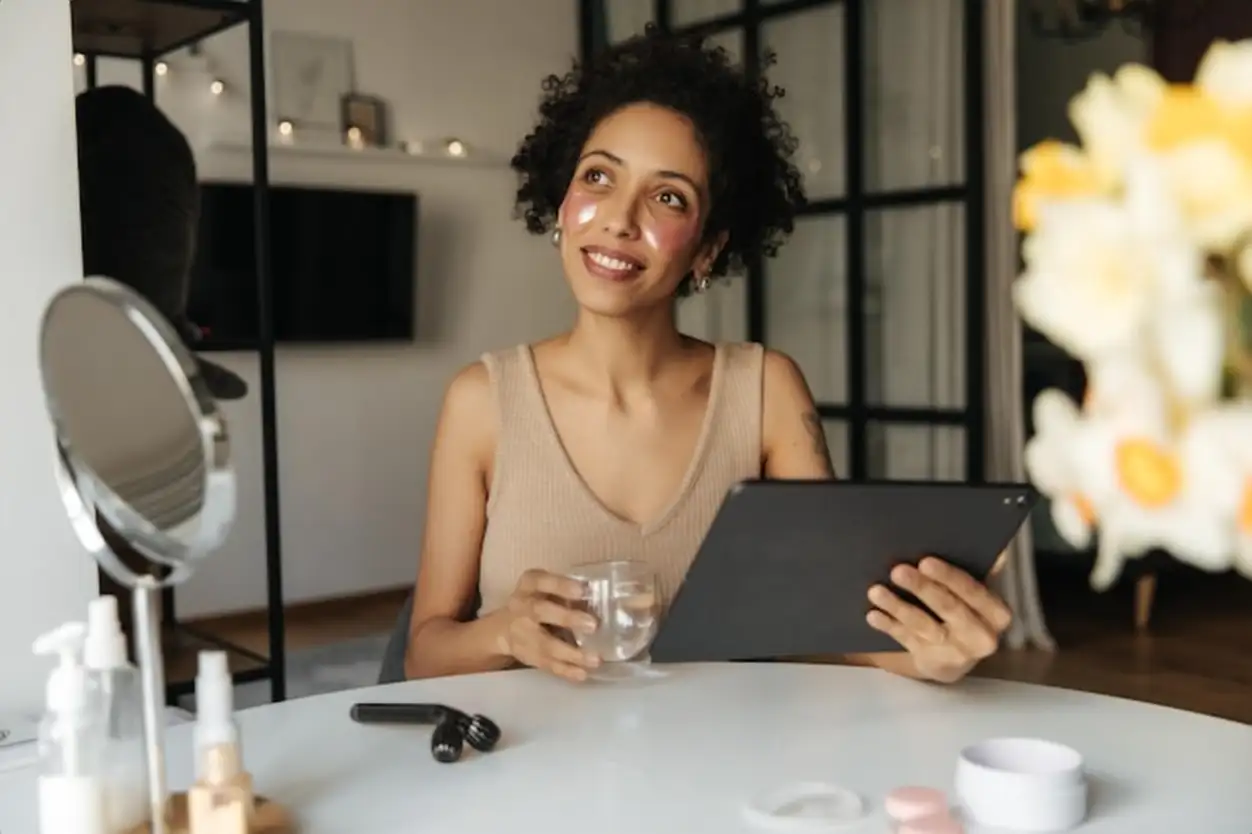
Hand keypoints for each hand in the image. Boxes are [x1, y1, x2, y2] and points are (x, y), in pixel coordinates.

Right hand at [493, 569, 600, 682]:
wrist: (505, 628)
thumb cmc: (537, 601)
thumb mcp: (546, 589)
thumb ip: (567, 593)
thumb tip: (602, 602)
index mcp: (529, 585)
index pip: (541, 581)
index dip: (560, 585)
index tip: (582, 590)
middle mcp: (522, 607)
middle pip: (541, 611)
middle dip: (567, 618)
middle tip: (593, 625)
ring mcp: (523, 634)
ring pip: (545, 644)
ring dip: (571, 653)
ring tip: (595, 659)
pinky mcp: (528, 655)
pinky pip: (547, 664)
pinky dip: (565, 670)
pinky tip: (582, 674)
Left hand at [866, 557, 1011, 683]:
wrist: (959, 655)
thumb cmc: (967, 609)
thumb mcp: (978, 595)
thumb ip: (981, 571)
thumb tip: (990, 546)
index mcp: (996, 614)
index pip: (973, 592)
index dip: (948, 576)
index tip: (925, 561)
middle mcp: (981, 637)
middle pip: (948, 607)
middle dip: (921, 588)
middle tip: (897, 570)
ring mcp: (956, 653)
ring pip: (923, 625)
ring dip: (898, 606)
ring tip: (876, 591)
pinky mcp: (933, 662)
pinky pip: (907, 640)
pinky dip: (889, 625)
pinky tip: (874, 614)